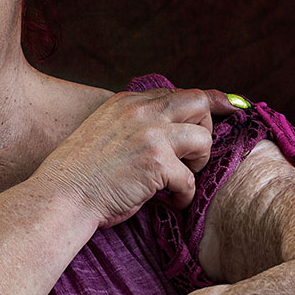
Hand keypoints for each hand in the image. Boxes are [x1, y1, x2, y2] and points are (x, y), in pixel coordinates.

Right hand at [33, 88, 239, 225]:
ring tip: (179, 180)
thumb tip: (172, 133)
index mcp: (126, 102)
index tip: (232, 106)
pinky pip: (190, 179)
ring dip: (197, 163)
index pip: (178, 92)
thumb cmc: (81, 175)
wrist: (62, 195)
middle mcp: (140, 111)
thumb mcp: (105, 132)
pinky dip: (184, 195)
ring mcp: (150, 135)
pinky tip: (169, 202)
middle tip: (192, 156)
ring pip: (203, 139)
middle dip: (205, 129)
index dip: (210, 101)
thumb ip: (135, 125)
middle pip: (199, 104)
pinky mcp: (156, 162)